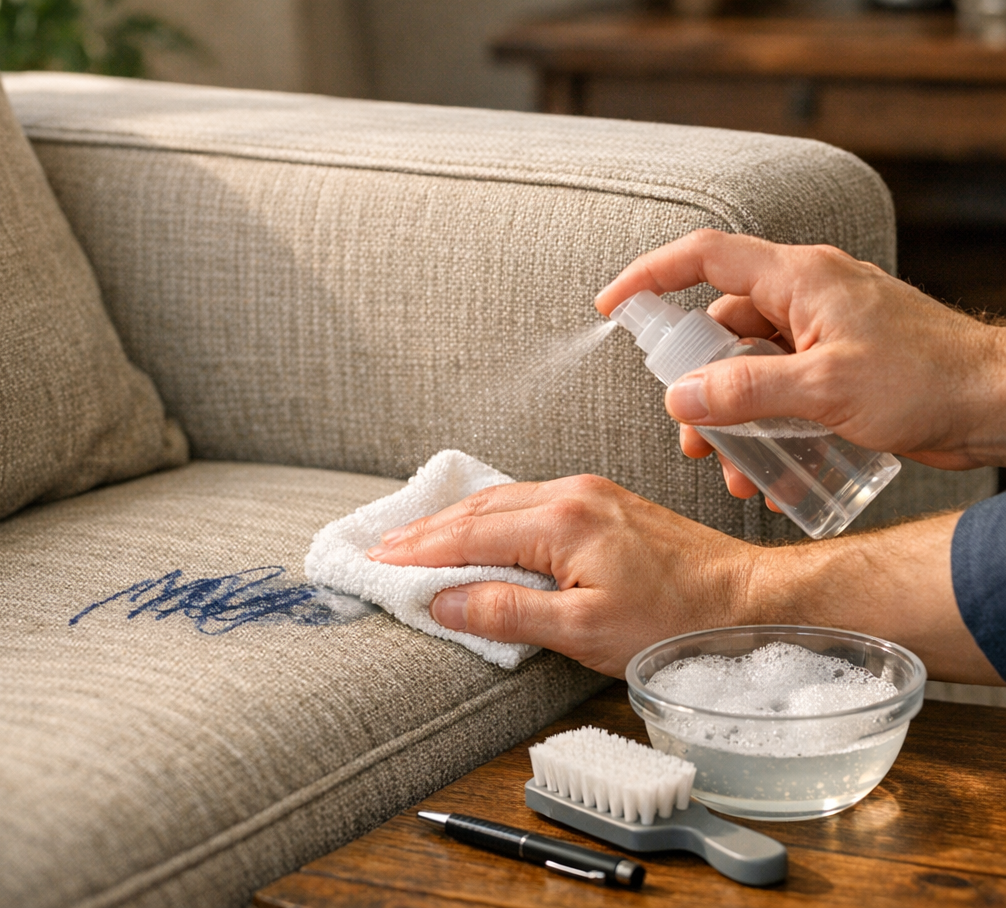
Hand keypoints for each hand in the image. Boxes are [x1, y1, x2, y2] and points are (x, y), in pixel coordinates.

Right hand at [367, 476, 1001, 684]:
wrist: (744, 595)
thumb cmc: (674, 618)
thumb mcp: (584, 630)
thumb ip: (509, 612)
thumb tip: (445, 602)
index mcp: (561, 521)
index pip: (470, 534)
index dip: (419, 552)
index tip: (378, 563)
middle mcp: (570, 494)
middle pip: (478, 507)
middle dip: (426, 528)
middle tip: (381, 545)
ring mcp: (587, 493)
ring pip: (501, 499)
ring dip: (455, 518)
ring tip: (415, 537)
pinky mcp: (601, 501)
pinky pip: (527, 500)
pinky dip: (490, 515)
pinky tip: (478, 526)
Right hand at [595, 230, 1005, 501]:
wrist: (998, 403)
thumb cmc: (928, 378)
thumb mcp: (826, 387)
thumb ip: (748, 390)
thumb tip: (682, 398)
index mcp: (798, 278)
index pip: (705, 258)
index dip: (651, 276)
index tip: (613, 306)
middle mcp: (805, 297)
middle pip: (722, 326)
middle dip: (698, 383)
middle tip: (690, 431)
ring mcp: (822, 332)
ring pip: (750, 366)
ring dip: (734, 417)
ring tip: (733, 468)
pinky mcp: (837, 365)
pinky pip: (781, 388)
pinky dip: (767, 425)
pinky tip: (771, 472)